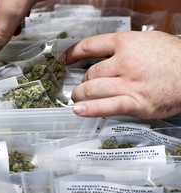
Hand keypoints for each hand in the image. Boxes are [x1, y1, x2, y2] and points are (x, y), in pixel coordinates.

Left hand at [61, 31, 180, 118]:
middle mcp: (125, 62)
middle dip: (82, 81)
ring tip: (77, 98)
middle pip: (90, 73)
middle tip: (80, 87)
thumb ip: (124, 47)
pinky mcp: (136, 103)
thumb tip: (105, 54)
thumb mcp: (147, 41)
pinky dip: (91, 109)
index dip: (73, 53)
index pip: (90, 46)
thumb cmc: (173, 57)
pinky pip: (108, 106)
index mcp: (126, 43)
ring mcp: (130, 83)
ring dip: (81, 95)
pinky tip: (78, 110)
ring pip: (94, 89)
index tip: (65, 59)